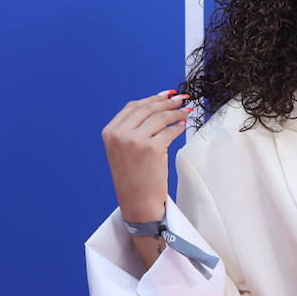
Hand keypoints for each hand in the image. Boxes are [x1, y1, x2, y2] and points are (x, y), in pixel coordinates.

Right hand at [101, 90, 191, 219]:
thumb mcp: (123, 149)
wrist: (137, 200)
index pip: (133, 107)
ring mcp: (135, 141)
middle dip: (167, 102)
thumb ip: (133, 129)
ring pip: (160, 117)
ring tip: (186, 112)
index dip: (152, 98)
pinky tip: (183, 125)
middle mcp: (120, 134)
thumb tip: (158, 106)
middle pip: (148, 108)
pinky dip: (178, 126)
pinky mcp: (151, 149)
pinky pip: (170, 131)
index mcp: (110, 132)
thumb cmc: (133, 176)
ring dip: (176, 112)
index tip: (167, 95)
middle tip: (181, 100)